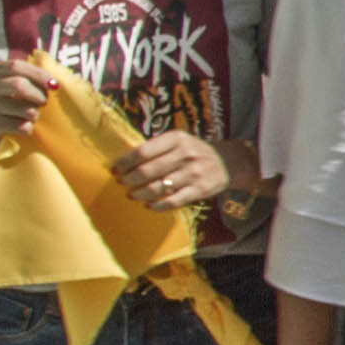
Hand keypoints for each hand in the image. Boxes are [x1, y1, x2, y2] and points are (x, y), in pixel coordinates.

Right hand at [0, 48, 61, 134]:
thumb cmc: (14, 102)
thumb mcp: (21, 84)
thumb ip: (34, 76)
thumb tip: (55, 82)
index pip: (17, 66)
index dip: (39, 74)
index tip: (55, 85)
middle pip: (18, 85)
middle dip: (39, 95)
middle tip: (43, 102)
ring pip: (26, 109)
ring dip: (35, 114)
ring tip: (30, 116)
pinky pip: (23, 127)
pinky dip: (29, 128)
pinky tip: (22, 127)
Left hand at [115, 130, 234, 212]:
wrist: (230, 162)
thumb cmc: (195, 151)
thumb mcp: (179, 141)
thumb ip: (157, 148)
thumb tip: (125, 161)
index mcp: (177, 139)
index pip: (143, 151)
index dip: (125, 162)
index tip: (115, 169)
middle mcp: (186, 154)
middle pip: (148, 171)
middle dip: (129, 179)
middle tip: (122, 183)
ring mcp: (194, 173)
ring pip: (158, 187)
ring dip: (140, 194)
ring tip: (133, 195)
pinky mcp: (201, 190)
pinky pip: (174, 201)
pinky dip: (158, 205)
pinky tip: (149, 206)